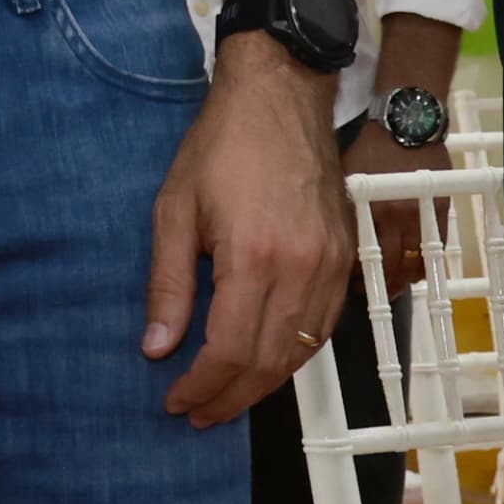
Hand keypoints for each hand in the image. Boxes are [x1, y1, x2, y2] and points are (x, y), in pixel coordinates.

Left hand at [144, 46, 353, 426]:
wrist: (280, 92)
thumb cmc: (222, 144)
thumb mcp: (174, 208)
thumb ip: (167, 285)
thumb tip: (158, 349)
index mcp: (254, 256)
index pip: (230, 351)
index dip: (201, 386)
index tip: (176, 400)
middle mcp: (301, 267)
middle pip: (269, 363)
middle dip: (230, 397)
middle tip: (198, 411)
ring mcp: (331, 261)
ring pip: (301, 350)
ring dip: (263, 384)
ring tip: (228, 394)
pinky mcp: (345, 253)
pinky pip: (325, 323)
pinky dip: (296, 352)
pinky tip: (269, 358)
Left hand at [340, 109, 446, 299]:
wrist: (405, 121)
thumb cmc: (371, 146)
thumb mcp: (348, 176)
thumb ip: (347, 208)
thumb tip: (335, 238)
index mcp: (369, 208)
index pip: (363, 255)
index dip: (358, 276)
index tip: (353, 283)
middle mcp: (395, 216)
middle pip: (390, 265)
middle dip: (381, 284)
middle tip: (373, 290)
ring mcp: (420, 213)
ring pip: (414, 262)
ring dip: (404, 279)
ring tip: (395, 284)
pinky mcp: (441, 209)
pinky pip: (436, 248)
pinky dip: (426, 264)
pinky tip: (417, 271)